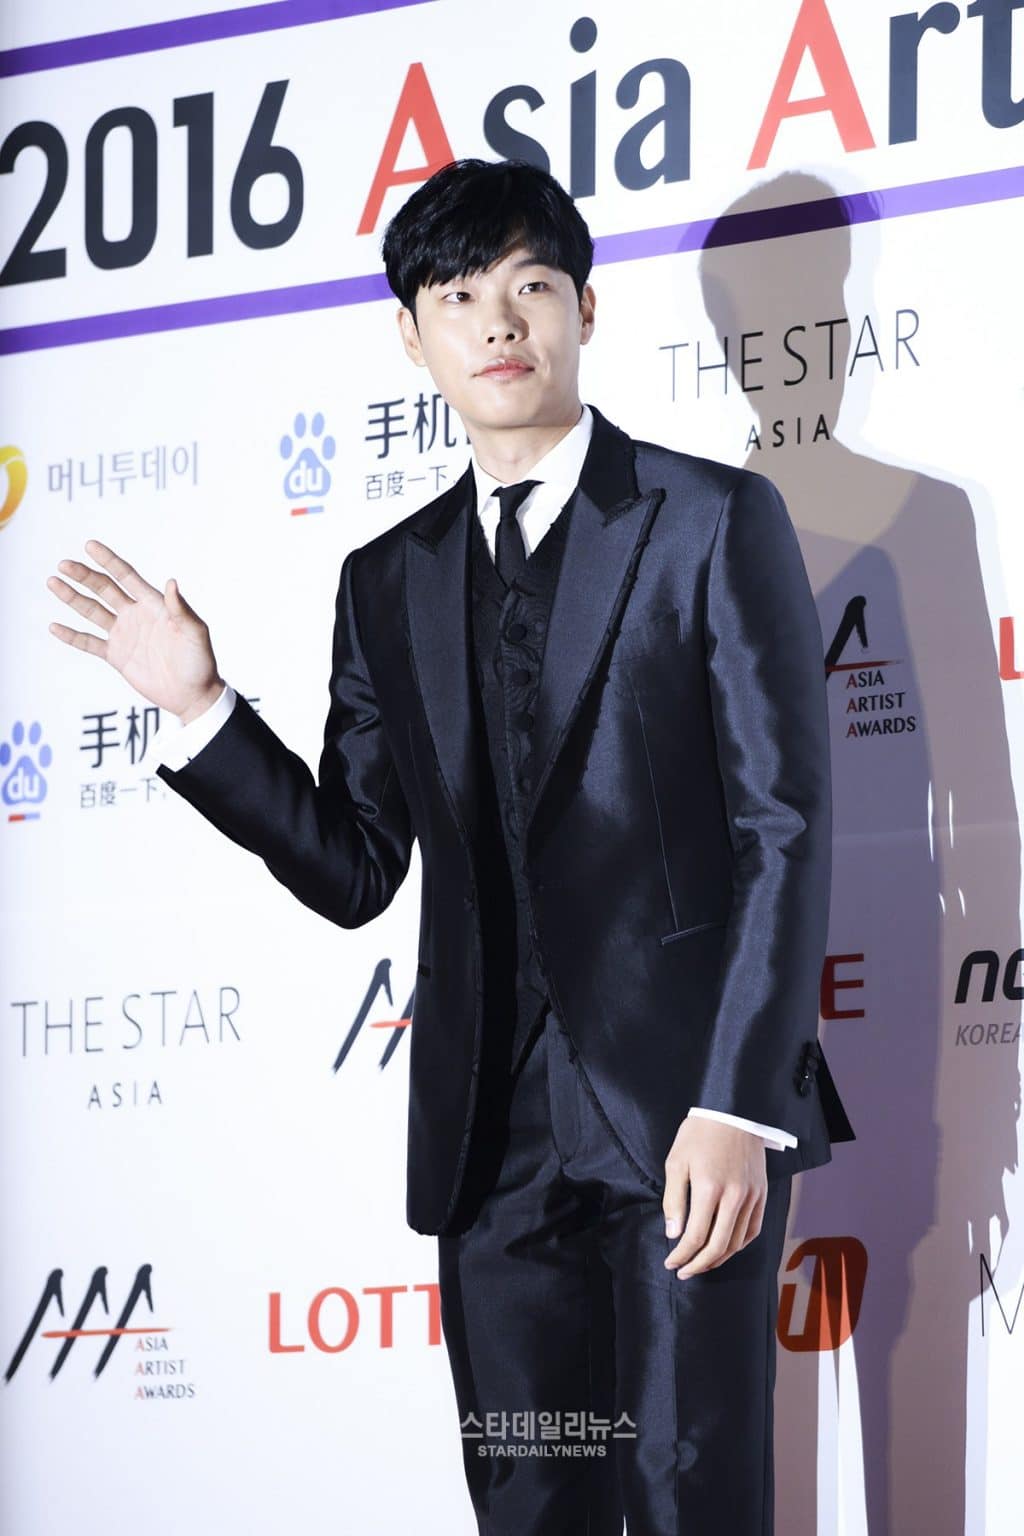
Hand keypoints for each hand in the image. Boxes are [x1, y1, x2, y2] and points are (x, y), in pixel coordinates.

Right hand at [46, 538, 223, 722]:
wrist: (192, 695)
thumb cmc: (200, 661)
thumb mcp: (195, 633)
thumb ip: (181, 609)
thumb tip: (172, 583)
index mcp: (154, 605)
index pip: (127, 577)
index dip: (108, 561)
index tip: (89, 546)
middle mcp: (136, 615)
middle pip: (104, 590)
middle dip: (84, 576)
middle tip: (63, 565)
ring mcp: (124, 635)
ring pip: (92, 611)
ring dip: (72, 598)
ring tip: (52, 582)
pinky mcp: (117, 656)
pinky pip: (89, 643)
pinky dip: (72, 636)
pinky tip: (54, 627)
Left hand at [662, 1115, 766, 1278]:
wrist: (733, 1110)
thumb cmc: (699, 1134)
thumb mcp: (676, 1162)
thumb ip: (674, 1200)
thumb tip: (674, 1234)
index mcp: (709, 1188)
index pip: (695, 1236)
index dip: (681, 1255)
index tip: (670, 1262)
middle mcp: (734, 1197)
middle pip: (718, 1246)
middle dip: (698, 1264)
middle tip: (683, 1271)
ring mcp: (752, 1196)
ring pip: (737, 1241)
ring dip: (718, 1258)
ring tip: (701, 1262)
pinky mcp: (762, 1193)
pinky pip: (753, 1229)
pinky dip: (740, 1244)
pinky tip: (726, 1248)